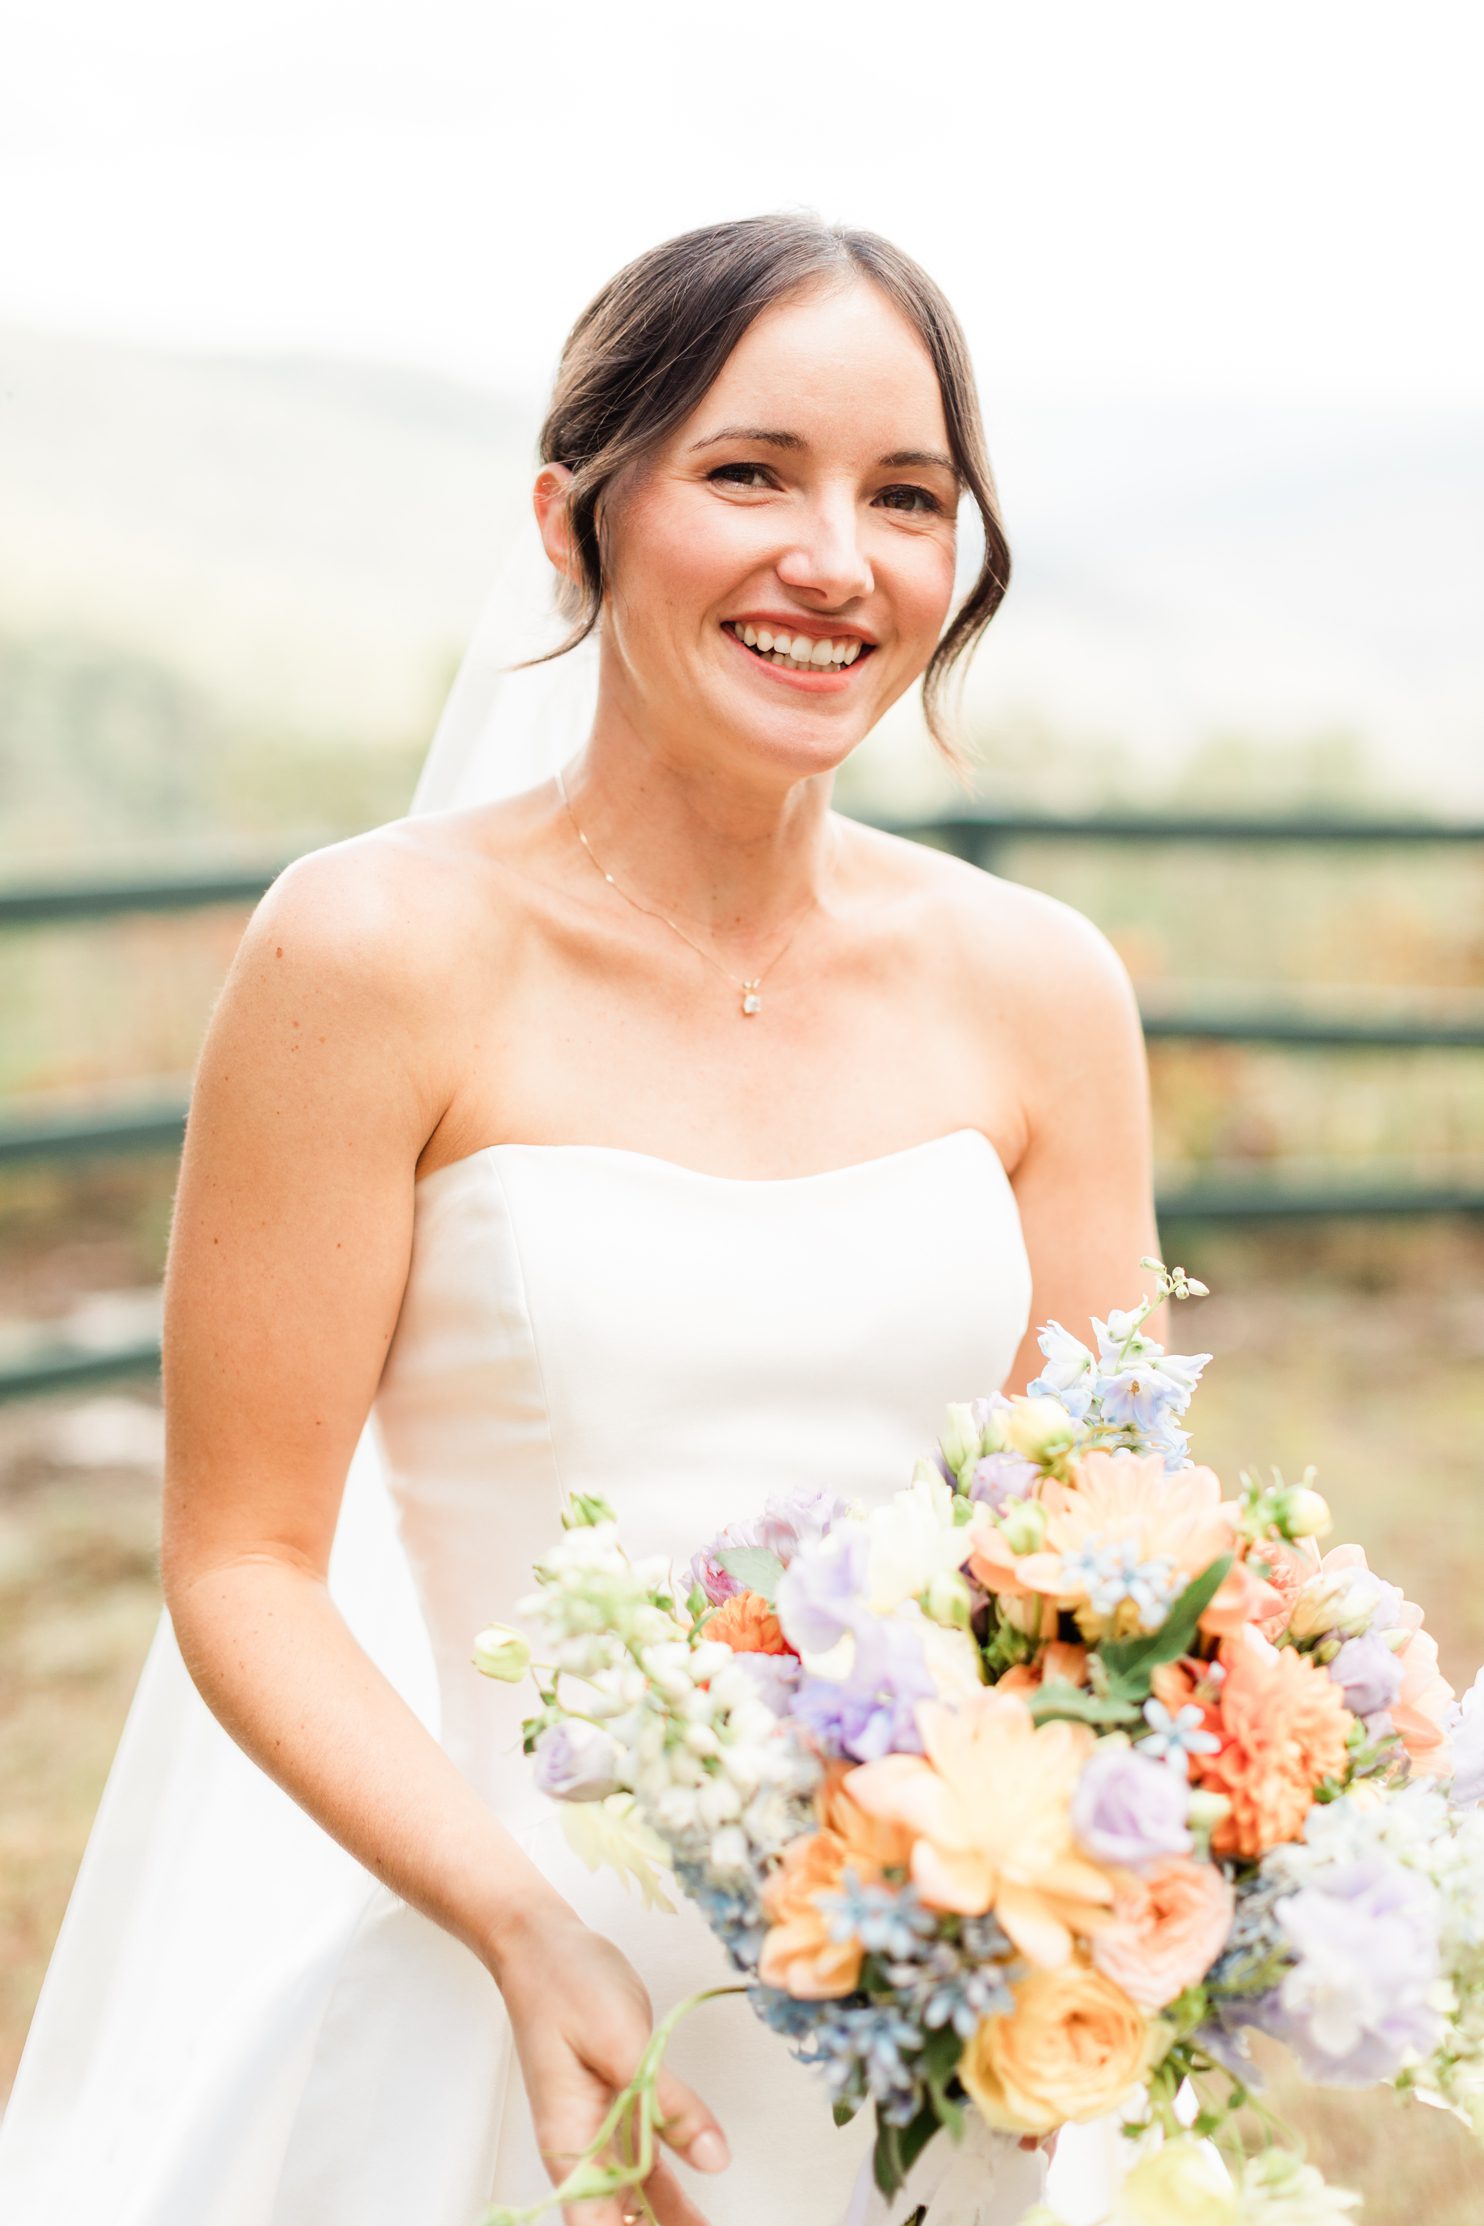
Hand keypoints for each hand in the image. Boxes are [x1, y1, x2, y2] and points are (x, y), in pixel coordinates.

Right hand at [491, 1903, 729, 2225]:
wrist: (543, 1944)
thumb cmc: (565, 1984)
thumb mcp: (621, 2040)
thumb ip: (667, 2102)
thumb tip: (713, 2159)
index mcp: (571, 2140)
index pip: (595, 2224)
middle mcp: (583, 2147)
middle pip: (619, 2221)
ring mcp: (600, 2130)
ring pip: (637, 2199)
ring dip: (669, 2221)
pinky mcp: (618, 2108)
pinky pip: (646, 2164)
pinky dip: (669, 2192)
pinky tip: (695, 2214)